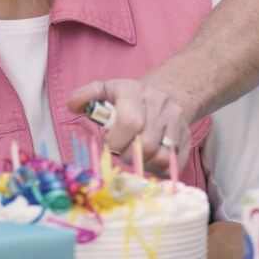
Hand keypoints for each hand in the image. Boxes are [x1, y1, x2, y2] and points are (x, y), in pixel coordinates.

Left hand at [67, 77, 190, 175]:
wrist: (168, 92)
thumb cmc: (130, 97)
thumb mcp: (107, 89)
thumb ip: (86, 96)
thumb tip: (72, 105)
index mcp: (135, 93)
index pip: (130, 122)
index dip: (117, 140)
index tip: (110, 141)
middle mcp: (159, 105)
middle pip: (146, 145)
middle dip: (128, 155)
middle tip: (122, 151)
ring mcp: (175, 123)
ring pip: (161, 157)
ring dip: (144, 164)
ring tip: (136, 155)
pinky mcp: (186, 139)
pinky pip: (173, 165)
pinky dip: (158, 169)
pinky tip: (150, 160)